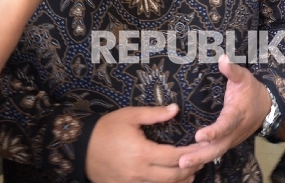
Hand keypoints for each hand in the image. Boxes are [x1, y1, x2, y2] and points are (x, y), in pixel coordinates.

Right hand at [86, 105, 200, 182]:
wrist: (81, 147)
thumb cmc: (105, 129)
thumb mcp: (129, 116)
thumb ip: (154, 114)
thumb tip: (176, 109)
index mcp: (142, 152)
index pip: (175, 156)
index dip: (192, 153)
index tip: (203, 147)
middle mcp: (140, 172)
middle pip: (175, 176)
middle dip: (191, 169)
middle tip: (202, 160)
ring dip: (181, 180)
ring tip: (191, 171)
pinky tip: (172, 178)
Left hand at [178, 55, 270, 168]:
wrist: (267, 105)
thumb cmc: (251, 89)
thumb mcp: (244, 77)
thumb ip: (232, 70)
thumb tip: (222, 58)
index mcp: (237, 114)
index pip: (225, 125)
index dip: (214, 132)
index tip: (199, 136)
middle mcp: (235, 130)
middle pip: (218, 146)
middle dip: (200, 155)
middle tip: (182, 161)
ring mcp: (232, 138)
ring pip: (216, 152)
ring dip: (199, 159)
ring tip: (180, 165)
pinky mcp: (229, 141)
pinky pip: (216, 152)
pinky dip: (203, 158)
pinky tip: (187, 162)